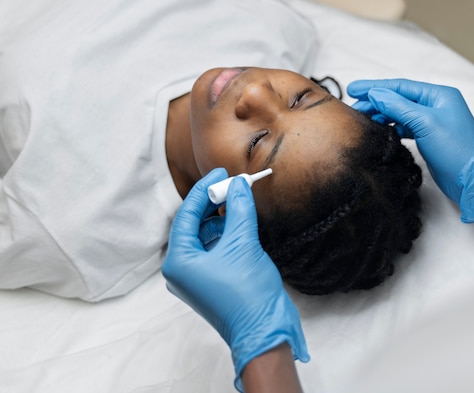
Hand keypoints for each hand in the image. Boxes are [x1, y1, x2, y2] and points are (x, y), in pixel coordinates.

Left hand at [162, 168, 308, 391]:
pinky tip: (241, 225)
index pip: (186, 215)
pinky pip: (214, 250)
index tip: (221, 173)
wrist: (264, 330)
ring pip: (204, 237)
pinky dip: (226, 234)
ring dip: (221, 219)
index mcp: (178, 262)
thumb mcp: (243, 244)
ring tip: (239, 204)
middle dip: (212, 204)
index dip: (204, 190)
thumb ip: (238, 209)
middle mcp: (181, 270)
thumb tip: (238, 185)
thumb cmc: (248, 293)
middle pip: (193, 225)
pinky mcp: (211, 282)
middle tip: (232, 185)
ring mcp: (196, 278)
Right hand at [348, 79, 473, 221]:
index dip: (375, 87)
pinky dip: (391, 127)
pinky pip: (405, 127)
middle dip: (376, 101)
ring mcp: (433, 122)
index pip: (400, 87)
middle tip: (353, 108)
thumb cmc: (456, 150)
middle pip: (399, 99)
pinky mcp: (430, 138)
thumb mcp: (425, 123)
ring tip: (362, 119)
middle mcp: (436, 105)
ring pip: (400, 113)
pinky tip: (379, 130)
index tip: (354, 89)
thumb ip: (399, 107)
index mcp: (438, 95)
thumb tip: (376, 94)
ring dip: (382, 115)